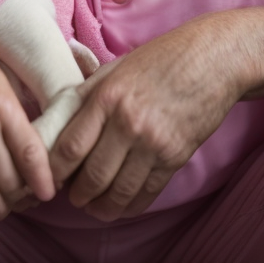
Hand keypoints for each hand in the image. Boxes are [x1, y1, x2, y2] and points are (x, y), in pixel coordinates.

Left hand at [49, 14, 246, 221]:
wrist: (213, 58)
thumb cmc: (163, 57)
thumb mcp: (119, 66)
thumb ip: (89, 93)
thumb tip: (59, 119)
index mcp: (107, 96)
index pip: (70, 147)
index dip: (54, 170)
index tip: (50, 177)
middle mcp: (128, 122)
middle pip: (92, 176)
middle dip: (77, 194)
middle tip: (73, 196)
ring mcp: (153, 143)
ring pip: (118, 192)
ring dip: (101, 207)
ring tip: (94, 207)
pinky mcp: (176, 157)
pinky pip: (147, 193)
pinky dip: (130, 206)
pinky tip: (122, 205)